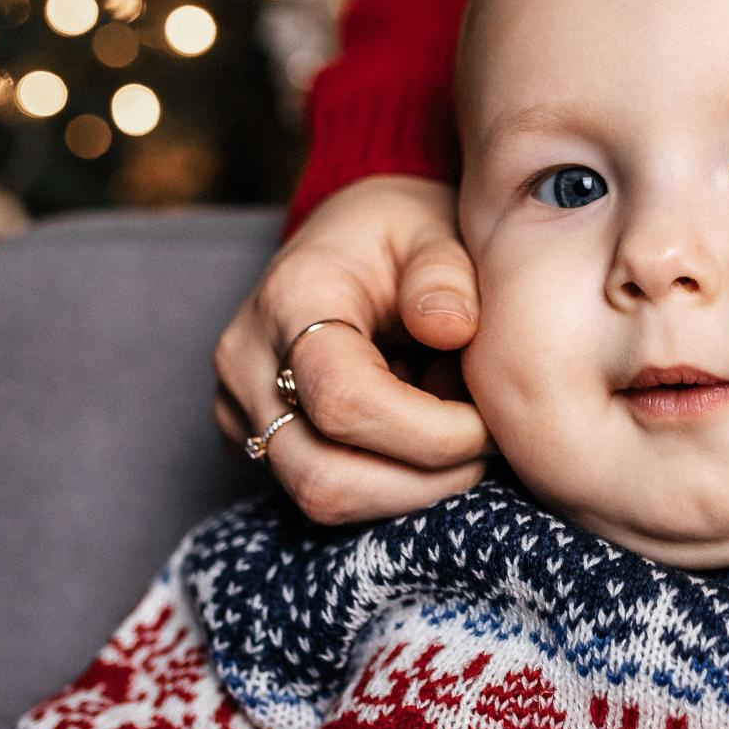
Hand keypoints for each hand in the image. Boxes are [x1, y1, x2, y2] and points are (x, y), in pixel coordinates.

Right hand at [213, 174, 489, 522]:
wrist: (351, 242)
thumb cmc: (404, 237)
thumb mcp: (437, 229)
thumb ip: (446, 275)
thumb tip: (451, 328)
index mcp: (290, 299)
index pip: (343, 400)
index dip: (428, 432)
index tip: (488, 423)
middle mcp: (246, 362)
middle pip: (323, 475)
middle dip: (423, 480)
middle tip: (486, 445)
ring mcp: (240, 410)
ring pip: (322, 498)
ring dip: (410, 487)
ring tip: (455, 434)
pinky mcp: (254, 443)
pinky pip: (324, 494)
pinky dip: (389, 484)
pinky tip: (421, 439)